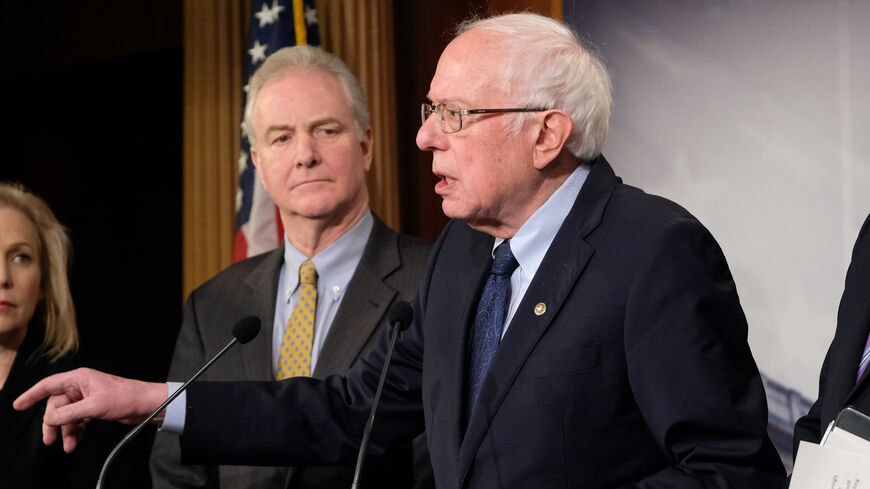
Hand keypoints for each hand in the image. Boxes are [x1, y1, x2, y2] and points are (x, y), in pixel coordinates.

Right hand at [13, 367, 168, 451]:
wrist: (146, 404)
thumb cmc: (125, 397)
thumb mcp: (94, 407)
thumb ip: (69, 413)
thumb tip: (49, 419)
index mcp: (79, 379)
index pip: (48, 385)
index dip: (31, 395)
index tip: (18, 405)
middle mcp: (81, 386)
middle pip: (56, 406)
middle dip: (52, 423)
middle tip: (50, 440)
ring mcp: (87, 398)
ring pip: (67, 416)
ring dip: (65, 431)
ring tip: (67, 446)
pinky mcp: (94, 408)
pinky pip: (77, 420)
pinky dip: (75, 431)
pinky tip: (74, 442)